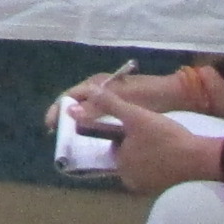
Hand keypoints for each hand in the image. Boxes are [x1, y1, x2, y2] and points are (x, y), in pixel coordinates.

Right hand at [46, 66, 194, 132]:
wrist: (174, 94)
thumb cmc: (148, 95)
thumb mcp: (120, 101)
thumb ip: (96, 106)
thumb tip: (69, 112)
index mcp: (98, 83)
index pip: (70, 95)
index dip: (58, 109)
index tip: (50, 125)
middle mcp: (101, 89)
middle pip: (76, 103)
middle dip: (66, 118)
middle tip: (58, 136)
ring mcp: (110, 98)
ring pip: (87, 111)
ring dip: (78, 123)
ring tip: (71, 139)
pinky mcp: (119, 108)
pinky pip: (99, 117)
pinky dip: (92, 126)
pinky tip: (93, 138)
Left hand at [84, 93, 223, 197]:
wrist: (198, 157)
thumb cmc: (164, 136)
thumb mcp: (135, 115)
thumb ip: (109, 105)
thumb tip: (83, 97)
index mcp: (119, 166)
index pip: (115, 145)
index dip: (127, 133)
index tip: (141, 125)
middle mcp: (129, 181)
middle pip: (127, 155)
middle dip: (137, 143)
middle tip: (153, 130)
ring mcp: (146, 187)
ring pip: (141, 162)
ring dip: (148, 151)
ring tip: (163, 139)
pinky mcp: (161, 188)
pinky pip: (154, 170)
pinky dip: (158, 161)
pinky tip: (169, 150)